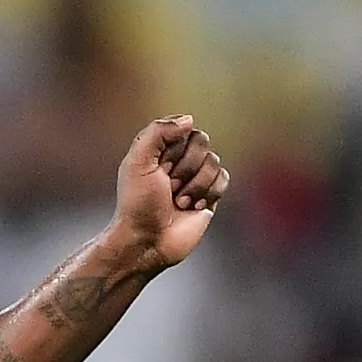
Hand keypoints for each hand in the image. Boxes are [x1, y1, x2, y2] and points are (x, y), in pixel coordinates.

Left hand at [111, 115, 228, 270]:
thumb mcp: (137, 162)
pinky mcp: (209, 194)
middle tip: (169, 188)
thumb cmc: (137, 205)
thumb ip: (157, 132)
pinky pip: (224, 179)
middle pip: (202, 142)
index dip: (174, 149)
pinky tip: (194, 208)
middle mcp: (178, 160)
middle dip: (185, 168)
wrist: (147, 242)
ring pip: (214, 162)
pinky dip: (209, 193)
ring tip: (178, 202)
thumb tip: (189, 119)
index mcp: (160, 149)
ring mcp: (195, 177)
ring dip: (195, 185)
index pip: (184, 128)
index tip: (159, 169)